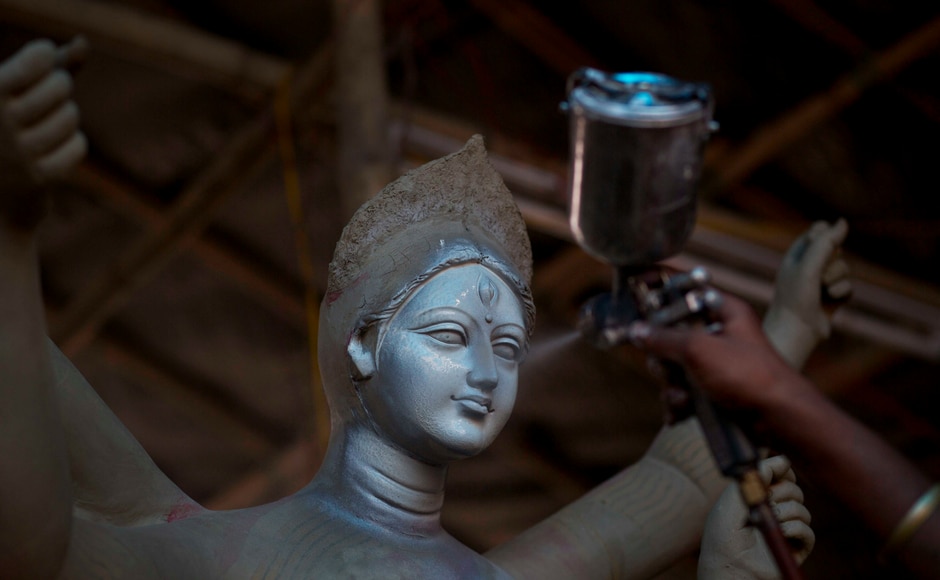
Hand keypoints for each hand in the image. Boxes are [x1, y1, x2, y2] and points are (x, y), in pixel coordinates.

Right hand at [0, 37, 87, 228]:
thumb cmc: (8, 123)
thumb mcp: (18, 88)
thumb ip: (52, 64)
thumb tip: (82, 44)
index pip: (37, 59)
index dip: (46, 56)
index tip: (39, 62)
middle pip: (61, 86)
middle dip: (60, 89)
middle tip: (46, 99)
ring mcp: (18, 151)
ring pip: (70, 117)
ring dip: (66, 119)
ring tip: (46, 126)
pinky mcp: (38, 177)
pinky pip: (77, 147)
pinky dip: (72, 146)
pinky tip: (54, 150)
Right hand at [630, 292, 809, 416]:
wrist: (779, 421)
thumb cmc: (750, 377)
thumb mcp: (700, 350)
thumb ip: (664, 337)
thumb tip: (636, 330)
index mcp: (723, 311)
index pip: (685, 289)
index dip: (660, 291)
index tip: (635, 292)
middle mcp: (719, 333)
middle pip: (670, 334)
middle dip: (663, 357)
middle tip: (670, 367)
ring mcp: (716, 363)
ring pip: (673, 366)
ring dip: (672, 385)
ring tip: (684, 397)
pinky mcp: (713, 389)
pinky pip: (682, 389)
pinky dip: (679, 402)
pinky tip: (681, 413)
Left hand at [698, 455, 813, 578]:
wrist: (729, 567)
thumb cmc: (723, 536)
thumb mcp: (731, 500)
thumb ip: (753, 478)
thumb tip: (778, 459)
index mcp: (756, 497)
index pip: (779, 474)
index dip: (781, 469)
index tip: (778, 470)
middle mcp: (773, 510)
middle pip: (793, 488)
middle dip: (779, 492)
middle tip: (764, 503)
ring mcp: (785, 529)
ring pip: (801, 507)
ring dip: (785, 511)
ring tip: (767, 523)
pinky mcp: (796, 547)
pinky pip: (808, 530)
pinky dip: (795, 528)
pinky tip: (781, 532)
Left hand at [762, 219, 849, 368]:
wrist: (796, 330)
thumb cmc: (796, 296)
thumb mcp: (808, 265)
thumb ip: (826, 242)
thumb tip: (843, 221)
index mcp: (797, 253)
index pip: (819, 230)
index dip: (825, 236)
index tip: (818, 248)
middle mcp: (809, 265)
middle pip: (836, 248)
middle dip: (831, 261)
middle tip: (816, 276)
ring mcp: (822, 281)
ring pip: (845, 267)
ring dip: (835, 279)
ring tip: (820, 291)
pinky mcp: (834, 297)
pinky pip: (849, 286)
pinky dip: (840, 293)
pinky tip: (829, 302)